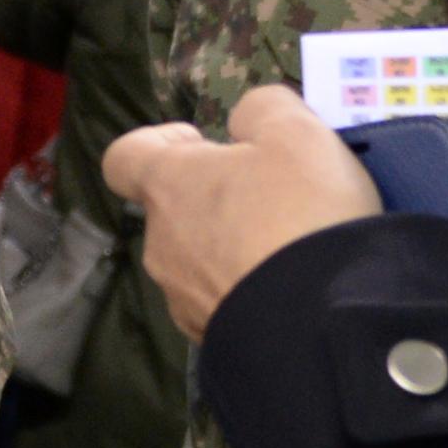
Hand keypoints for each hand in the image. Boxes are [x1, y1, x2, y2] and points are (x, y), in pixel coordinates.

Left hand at [105, 84, 380, 341]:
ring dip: (232, 246)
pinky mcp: (210, 338)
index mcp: (168, 185)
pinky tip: (290, 286)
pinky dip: (247, 288)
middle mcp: (161, 244)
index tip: (203, 143)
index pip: (124, 158)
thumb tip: (242, 124)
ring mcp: (182, 298)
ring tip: (290, 245)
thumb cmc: (301, 212)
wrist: (323, 324)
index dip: (158, 142)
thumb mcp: (297, 132)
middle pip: (172, 209)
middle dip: (215, 197)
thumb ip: (262, 109)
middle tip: (273, 195)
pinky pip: (222, 301)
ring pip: (197, 258)